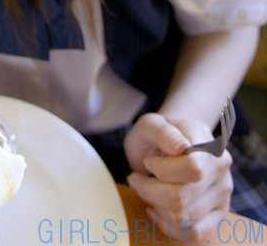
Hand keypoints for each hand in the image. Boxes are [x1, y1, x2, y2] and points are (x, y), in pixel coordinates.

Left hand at [124, 114, 232, 243]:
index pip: (193, 169)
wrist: (165, 147)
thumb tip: (180, 148)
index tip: (148, 162)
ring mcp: (222, 194)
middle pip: (183, 197)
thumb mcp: (150, 125)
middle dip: (150, 190)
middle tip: (136, 179)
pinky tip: (156, 209)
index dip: (163, 170)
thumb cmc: (156, 135)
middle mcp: (221, 169)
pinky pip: (193, 234)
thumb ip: (162, 131)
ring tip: (147, 190)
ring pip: (185, 218)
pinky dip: (168, 226)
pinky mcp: (217, 216)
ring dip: (155, 206)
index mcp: (208, 143)